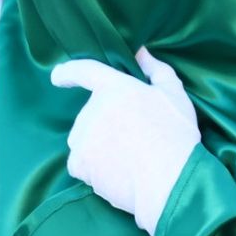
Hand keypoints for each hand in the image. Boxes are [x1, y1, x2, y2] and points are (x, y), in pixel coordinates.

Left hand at [50, 48, 200, 235]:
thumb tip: (141, 53)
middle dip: (108, 124)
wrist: (171, 182)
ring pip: (86, 139)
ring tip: (130, 158)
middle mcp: (91, 110)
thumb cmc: (177, 136)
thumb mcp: (175, 95)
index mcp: (113, 88)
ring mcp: (82, 137)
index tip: (58, 76)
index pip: (83, 70)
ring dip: (101, 146)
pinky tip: (117, 173)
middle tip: (135, 138)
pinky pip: (81, 163)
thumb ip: (156, 70)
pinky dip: (95, 168)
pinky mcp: (79, 164)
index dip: (68, 72)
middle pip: (92, 114)